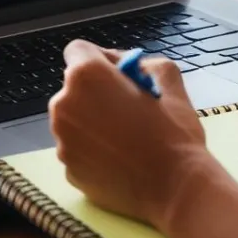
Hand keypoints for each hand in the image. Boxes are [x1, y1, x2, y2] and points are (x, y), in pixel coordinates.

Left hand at [50, 41, 216, 229]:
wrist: (176, 188)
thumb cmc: (174, 133)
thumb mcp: (169, 79)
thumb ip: (143, 61)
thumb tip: (126, 65)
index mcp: (85, 76)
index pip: (78, 50)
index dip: (101, 59)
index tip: (119, 74)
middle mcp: (63, 105)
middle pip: (74, 87)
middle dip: (96, 92)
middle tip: (128, 108)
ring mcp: (62, 140)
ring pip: (74, 119)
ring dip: (93, 121)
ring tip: (126, 136)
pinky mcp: (67, 169)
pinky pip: (77, 149)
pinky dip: (93, 150)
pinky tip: (120, 158)